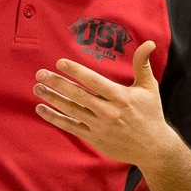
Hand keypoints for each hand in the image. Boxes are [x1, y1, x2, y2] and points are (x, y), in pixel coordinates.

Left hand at [34, 41, 172, 166]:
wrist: (152, 147)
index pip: (94, 81)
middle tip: (40, 73)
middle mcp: (108, 111)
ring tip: (38, 88)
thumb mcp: (149, 87)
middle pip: (77, 95)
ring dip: (52, 98)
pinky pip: (70, 127)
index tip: (60, 63)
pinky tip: (42, 109)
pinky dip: (55, 118)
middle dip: (57, 83)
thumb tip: (149, 43)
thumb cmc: (151, 114)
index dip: (76, 71)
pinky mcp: (94, 138)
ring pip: (71, 110)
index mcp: (120, 97)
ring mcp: (99, 126)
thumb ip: (143, 64)